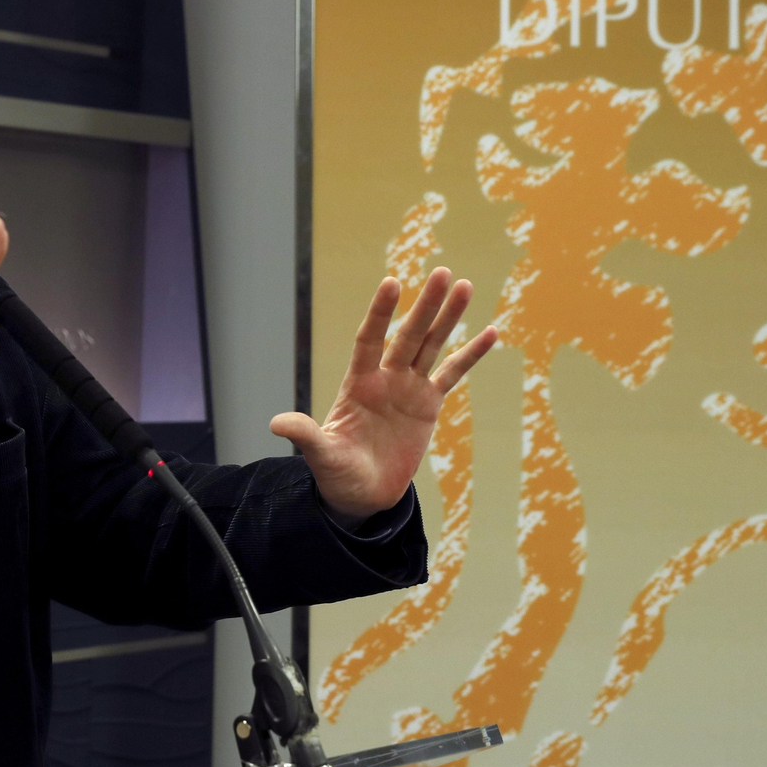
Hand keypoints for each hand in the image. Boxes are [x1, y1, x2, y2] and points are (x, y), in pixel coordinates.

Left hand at [269, 268, 497, 529]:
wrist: (362, 494)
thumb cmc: (336, 473)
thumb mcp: (321, 456)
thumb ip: (305, 436)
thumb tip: (276, 424)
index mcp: (358, 384)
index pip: (370, 340)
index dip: (380, 314)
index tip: (392, 283)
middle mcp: (385, 378)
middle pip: (408, 335)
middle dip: (425, 305)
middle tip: (442, 272)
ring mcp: (408, 388)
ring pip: (432, 345)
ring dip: (448, 317)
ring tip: (465, 286)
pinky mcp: (428, 405)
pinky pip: (452, 375)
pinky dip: (470, 355)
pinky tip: (490, 332)